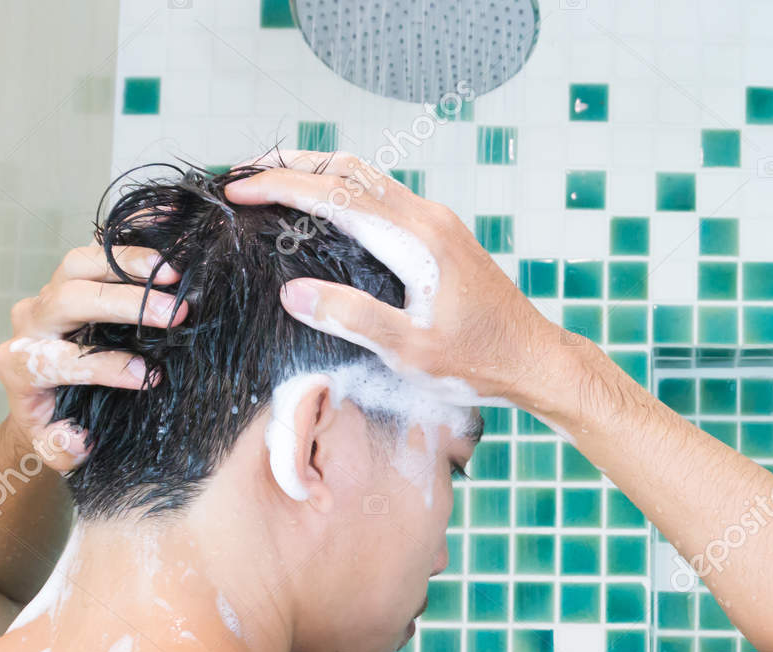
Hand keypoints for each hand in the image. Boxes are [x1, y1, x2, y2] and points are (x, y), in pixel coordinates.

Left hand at [0, 244, 186, 471]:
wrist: (43, 396)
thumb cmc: (55, 425)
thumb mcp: (53, 451)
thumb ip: (60, 449)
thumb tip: (77, 437)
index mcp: (22, 366)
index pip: (58, 359)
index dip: (103, 366)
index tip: (148, 376)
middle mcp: (32, 324)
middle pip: (69, 298)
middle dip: (123, 304)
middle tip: (175, 312)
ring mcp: (50, 296)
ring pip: (78, 264)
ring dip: (127, 264)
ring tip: (172, 272)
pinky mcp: (73, 281)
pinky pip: (98, 253)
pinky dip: (131, 243)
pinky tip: (165, 236)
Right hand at [223, 151, 565, 406]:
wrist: (535, 360)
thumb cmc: (479, 363)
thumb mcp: (411, 352)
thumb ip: (353, 318)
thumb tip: (294, 293)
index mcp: (418, 240)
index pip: (336, 196)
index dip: (281, 187)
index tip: (237, 190)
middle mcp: (429, 218)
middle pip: (349, 169)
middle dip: (293, 166)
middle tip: (245, 177)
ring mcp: (438, 222)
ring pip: (368, 177)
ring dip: (319, 174)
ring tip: (273, 184)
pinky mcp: (443, 234)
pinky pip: (385, 196)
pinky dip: (346, 192)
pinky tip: (326, 210)